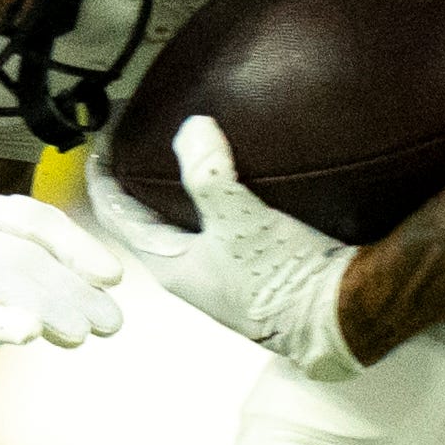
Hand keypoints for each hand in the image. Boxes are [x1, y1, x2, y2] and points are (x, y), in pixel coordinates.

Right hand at [0, 188, 124, 386]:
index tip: (115, 278)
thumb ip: (50, 268)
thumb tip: (107, 286)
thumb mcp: (7, 271)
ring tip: (82, 335)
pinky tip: (30, 332)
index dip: (79, 247)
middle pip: (21, 253)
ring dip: (47, 305)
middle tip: (111, 322)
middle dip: (72, 287)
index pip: (34, 219)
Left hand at [91, 116, 362, 384]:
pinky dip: (215, 191)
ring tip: (188, 141)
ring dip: (177, 183)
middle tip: (141, 131)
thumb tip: (192, 127)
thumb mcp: (242, 220)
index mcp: (169, 264)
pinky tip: (238, 168)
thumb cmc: (285, 280)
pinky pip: (218, 219)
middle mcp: (188, 269)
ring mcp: (219, 269)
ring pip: (181, 218)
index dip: (103, 172)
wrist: (341, 316)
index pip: (114, 212)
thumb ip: (209, 173)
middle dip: (138, 174)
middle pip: (144, 215)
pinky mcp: (250, 263)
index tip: (103, 132)